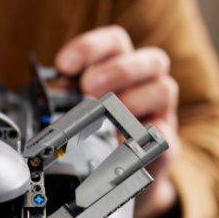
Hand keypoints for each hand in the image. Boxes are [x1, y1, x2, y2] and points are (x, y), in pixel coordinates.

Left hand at [55, 26, 180, 217]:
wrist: (125, 174)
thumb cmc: (104, 133)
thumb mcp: (84, 111)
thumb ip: (72, 98)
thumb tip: (53, 92)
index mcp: (123, 69)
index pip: (115, 43)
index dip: (90, 47)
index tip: (63, 64)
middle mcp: (147, 85)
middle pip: (150, 58)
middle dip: (116, 70)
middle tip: (88, 87)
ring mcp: (160, 112)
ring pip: (164, 89)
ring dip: (132, 100)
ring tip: (109, 115)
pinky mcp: (165, 142)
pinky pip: (165, 133)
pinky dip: (147, 135)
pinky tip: (126, 141)